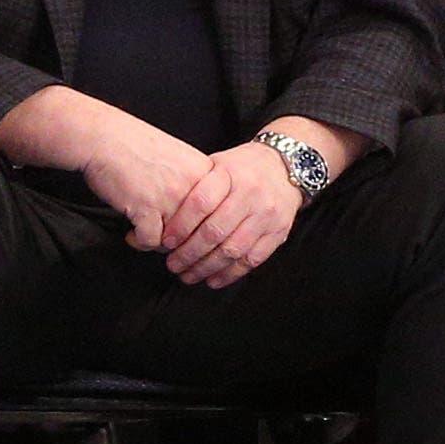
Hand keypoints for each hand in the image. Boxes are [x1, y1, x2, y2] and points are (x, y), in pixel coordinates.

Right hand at [77, 114, 213, 251]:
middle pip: (199, 232)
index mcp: (206, 172)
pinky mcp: (147, 208)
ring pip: (176, 241)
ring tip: (145, 233)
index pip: (218, 215)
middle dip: (179, 243)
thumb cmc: (135, 146)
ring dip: (159, 243)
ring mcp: (172, 198)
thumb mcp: (180, 159)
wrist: (104, 137)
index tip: (185, 235)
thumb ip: (194, 185)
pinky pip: (151, 242)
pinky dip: (139, 242)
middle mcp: (194, 186)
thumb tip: (198, 222)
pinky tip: (131, 233)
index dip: (200, 231)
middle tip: (163, 240)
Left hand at [158, 142, 303, 288]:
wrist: (285, 167)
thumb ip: (194, 186)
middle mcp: (250, 194)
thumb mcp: (218, 164)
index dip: (180, 225)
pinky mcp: (278, 233)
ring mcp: (266, 215)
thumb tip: (159, 215)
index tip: (166, 241)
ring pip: (232, 250)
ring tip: (188, 275)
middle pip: (214, 231)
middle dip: (189, 253)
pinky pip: (251, 260)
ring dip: (206, 268)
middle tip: (173, 264)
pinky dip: (230, 274)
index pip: (200, 202)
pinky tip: (213, 279)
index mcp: (230, 174)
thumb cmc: (242, 168)